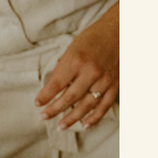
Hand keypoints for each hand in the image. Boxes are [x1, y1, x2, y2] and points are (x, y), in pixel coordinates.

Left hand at [35, 4, 118, 129]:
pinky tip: (84, 124)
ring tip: (61, 125)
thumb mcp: (72, 48)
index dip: (46, 96)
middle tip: (44, 117)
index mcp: (76, 60)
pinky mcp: (115, 85)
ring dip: (72, 118)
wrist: (119, 31)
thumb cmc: (93, 38)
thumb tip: (53, 86)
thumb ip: (64, 67)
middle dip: (55, 109)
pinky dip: (94, 117)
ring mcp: (104, 80)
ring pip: (86, 105)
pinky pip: (104, 106)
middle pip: (69, 98)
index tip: (38, 103)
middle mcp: (90, 72)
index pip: (56, 84)